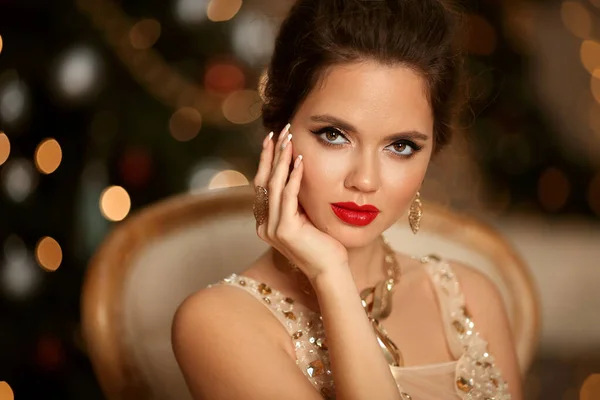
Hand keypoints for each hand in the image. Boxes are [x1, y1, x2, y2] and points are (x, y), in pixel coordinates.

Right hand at [253, 124, 347, 281]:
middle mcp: (264, 225)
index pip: (262, 184)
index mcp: (266, 222)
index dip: (266, 160)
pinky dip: (294, 176)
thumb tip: (297, 170)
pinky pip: (288, 196)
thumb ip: (297, 199)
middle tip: (280, 130)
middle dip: (271, 153)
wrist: (331, 271)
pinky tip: (300, 159)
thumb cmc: (324, 244)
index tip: (273, 139)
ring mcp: (272, 229)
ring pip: (273, 185)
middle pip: (263, 180)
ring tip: (289, 139)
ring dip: (281, 159)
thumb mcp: (306, 216)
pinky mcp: (285, 230)